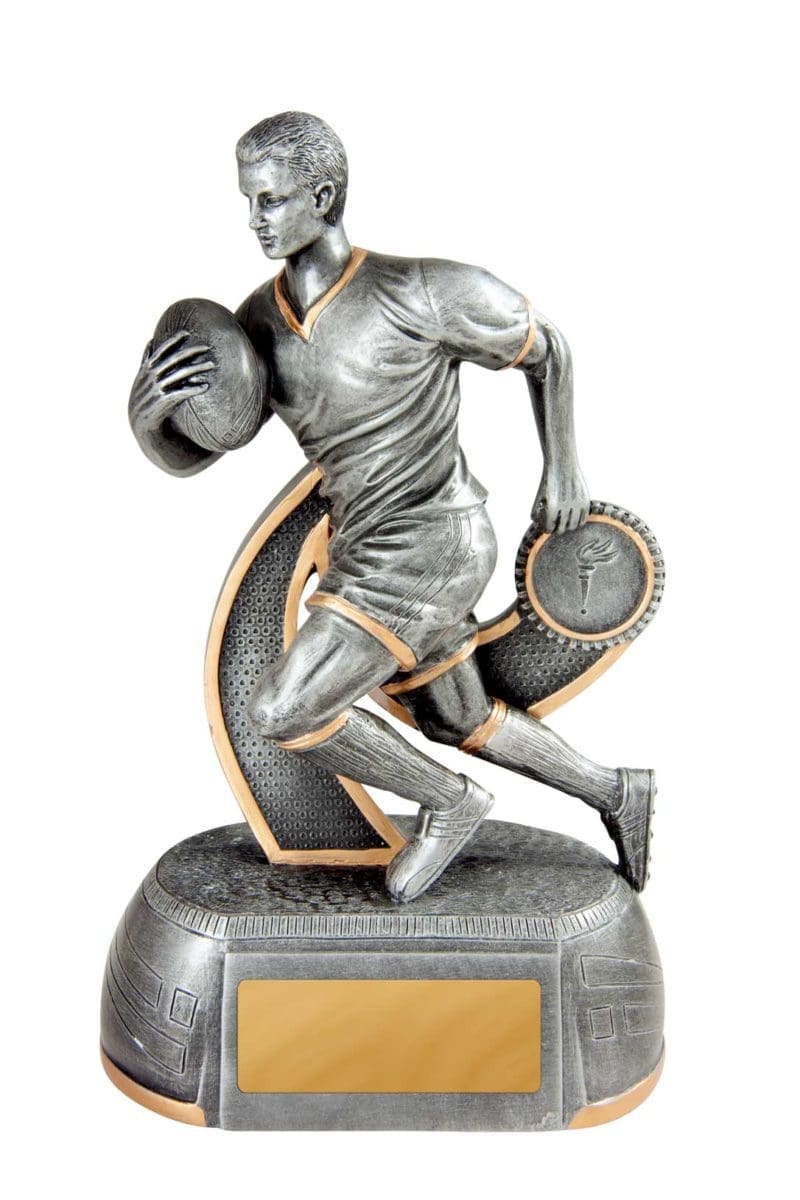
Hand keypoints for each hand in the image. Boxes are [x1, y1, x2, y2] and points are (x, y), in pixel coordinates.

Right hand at [128, 332, 215, 446]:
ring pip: (181, 374)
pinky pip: (181, 393)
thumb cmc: (144, 395)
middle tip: (207, 347)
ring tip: (212, 365)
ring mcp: (158, 388)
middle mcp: (153, 376)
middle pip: (175, 359)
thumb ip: (146, 358)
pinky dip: (193, 389)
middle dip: (192, 352)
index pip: (162, 350)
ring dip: (198, 368)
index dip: (174, 340)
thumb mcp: (141, 375)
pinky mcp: (164, 401)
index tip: (187, 333)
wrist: (139, 421)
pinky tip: (205, 386)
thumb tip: (151, 340)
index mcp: (148, 368)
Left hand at [532, 467, 589, 533]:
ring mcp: (576, 503)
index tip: (546, 527)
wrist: (563, 463)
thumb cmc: (548, 481)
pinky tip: (573, 519)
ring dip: (567, 526)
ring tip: (564, 522)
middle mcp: (564, 506)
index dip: (546, 529)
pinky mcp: (585, 500)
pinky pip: (583, 519)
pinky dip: (578, 522)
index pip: (549, 528)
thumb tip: (536, 524)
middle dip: (556, 529)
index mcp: (551, 506)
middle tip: (555, 525)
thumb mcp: (539, 495)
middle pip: (561, 530)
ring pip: (573, 526)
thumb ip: (536, 512)